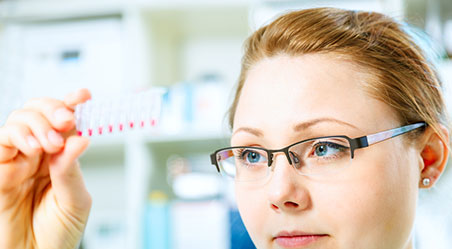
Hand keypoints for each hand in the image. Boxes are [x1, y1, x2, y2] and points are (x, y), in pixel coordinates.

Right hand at [0, 89, 91, 248]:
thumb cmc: (58, 233)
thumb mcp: (75, 201)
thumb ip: (72, 171)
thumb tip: (81, 138)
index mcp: (61, 157)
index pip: (65, 123)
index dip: (72, 104)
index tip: (84, 95)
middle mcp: (39, 154)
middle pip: (39, 113)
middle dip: (54, 108)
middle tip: (67, 120)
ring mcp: (18, 160)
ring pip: (19, 120)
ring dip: (37, 123)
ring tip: (52, 143)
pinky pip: (1, 142)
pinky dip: (18, 136)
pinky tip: (35, 147)